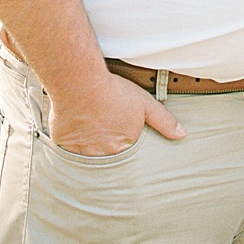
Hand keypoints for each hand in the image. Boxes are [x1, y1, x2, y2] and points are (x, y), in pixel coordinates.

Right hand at [46, 71, 184, 155]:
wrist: (80, 82)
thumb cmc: (112, 92)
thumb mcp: (144, 104)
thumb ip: (164, 121)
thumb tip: (182, 134)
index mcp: (122, 148)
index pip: (127, 161)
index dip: (125, 153)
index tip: (122, 149)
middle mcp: (101, 154)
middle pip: (106, 162)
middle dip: (107, 156)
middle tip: (105, 145)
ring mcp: (80, 150)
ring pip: (86, 159)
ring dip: (89, 152)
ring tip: (89, 140)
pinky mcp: (62, 143)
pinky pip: (66, 151)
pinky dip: (70, 146)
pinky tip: (72, 135)